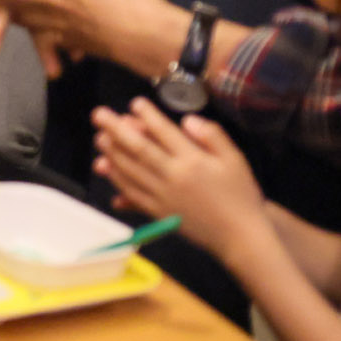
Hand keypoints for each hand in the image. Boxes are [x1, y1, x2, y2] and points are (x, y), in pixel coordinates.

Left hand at [92, 99, 268, 259]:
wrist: (241, 237)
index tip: (134, 103)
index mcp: (193, 161)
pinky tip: (107, 169)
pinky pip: (133, 194)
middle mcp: (174, 177)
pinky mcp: (159, 214)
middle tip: (98, 114)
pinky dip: (117, 180)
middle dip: (116, 129)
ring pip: (131, 170)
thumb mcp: (235, 160)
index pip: (164, 132)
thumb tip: (187, 120)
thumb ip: (212, 136)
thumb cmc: (240, 195)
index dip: (147, 116)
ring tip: (99, 137)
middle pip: (139, 149)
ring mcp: (163, 196)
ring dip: (112, 153)